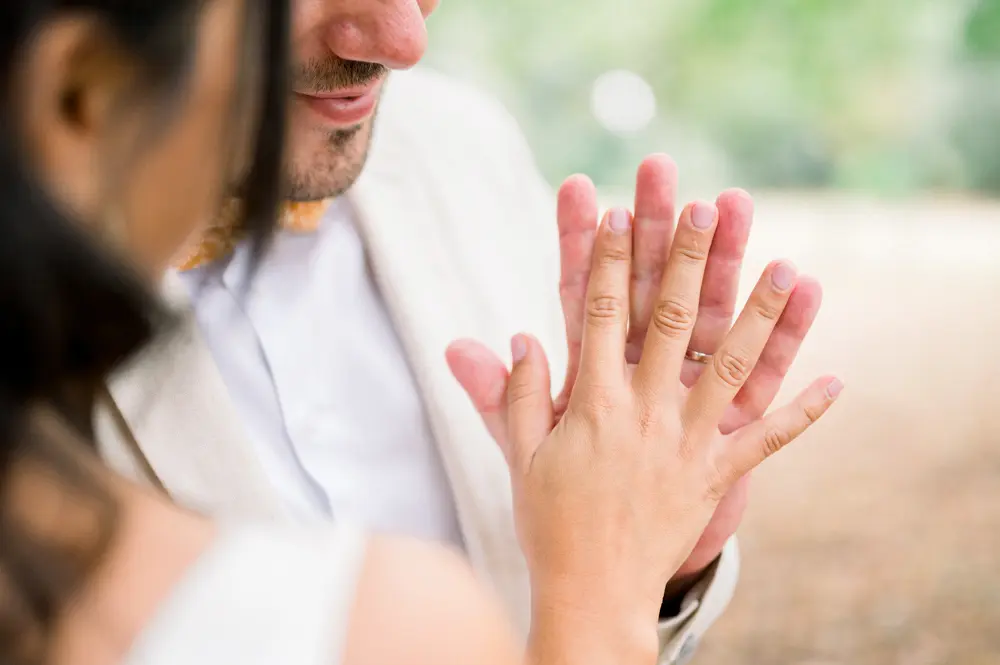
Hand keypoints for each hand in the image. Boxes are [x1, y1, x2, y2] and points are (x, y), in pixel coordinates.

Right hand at [453, 203, 839, 663]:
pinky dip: (802, 414)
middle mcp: (644, 411)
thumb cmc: (550, 522)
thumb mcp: (519, 456)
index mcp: (591, 402)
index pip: (600, 314)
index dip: (609, 260)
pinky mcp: (714, 475)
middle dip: (687, 260)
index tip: (617, 210)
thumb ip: (514, 395)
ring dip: (762, 316)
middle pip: (669, 321)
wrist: (592, 592)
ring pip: (730, 367)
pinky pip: (765, 440)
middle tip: (705, 207)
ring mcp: (685, 442)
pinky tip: (836, 382)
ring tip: (790, 268)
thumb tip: (520, 336)